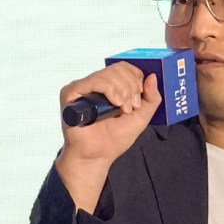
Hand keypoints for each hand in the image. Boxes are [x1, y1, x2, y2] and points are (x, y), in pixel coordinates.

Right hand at [54, 59, 160, 209]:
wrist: (97, 156)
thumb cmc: (114, 138)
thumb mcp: (141, 117)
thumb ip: (151, 98)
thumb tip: (152, 76)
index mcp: (109, 86)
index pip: (125, 67)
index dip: (136, 78)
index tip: (138, 98)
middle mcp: (94, 83)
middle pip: (119, 68)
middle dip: (131, 87)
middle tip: (131, 106)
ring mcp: (82, 87)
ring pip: (108, 73)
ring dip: (123, 90)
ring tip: (123, 109)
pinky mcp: (71, 93)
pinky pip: (94, 81)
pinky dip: (110, 90)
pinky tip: (115, 104)